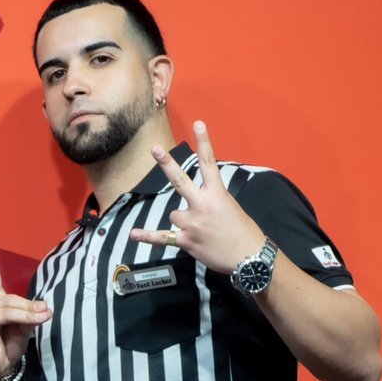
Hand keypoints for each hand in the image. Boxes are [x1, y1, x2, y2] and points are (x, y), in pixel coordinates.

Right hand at [0, 239, 50, 379]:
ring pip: (8, 310)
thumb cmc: (10, 344)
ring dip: (25, 315)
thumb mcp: (25, 327)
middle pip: (11, 299)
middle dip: (29, 307)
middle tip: (47, 314)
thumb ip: (32, 315)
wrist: (2, 367)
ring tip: (41, 320)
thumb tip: (45, 308)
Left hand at [129, 120, 266, 276]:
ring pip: (174, 214)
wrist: (248, 257)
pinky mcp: (186, 241)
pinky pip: (163, 237)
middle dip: (167, 164)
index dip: (203, 142)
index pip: (209, 162)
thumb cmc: (242, 231)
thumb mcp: (231, 207)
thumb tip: (195, 203)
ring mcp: (193, 223)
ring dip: (182, 220)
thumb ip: (211, 200)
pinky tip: (133, 234)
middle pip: (180, 180)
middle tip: (156, 149)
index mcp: (217, 194)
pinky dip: (147, 237)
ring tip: (199, 230)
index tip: (198, 123)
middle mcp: (203, 205)